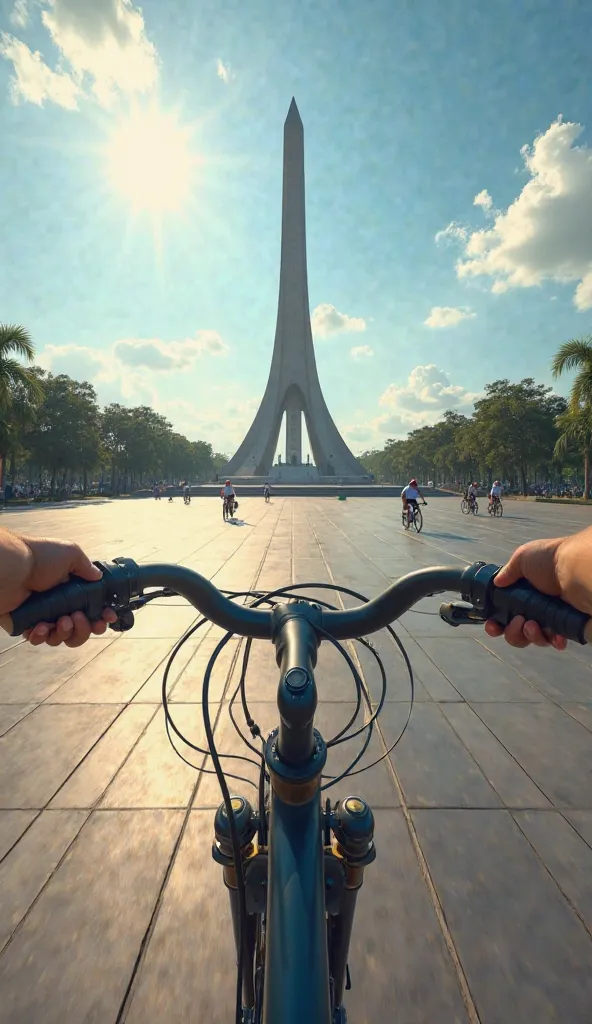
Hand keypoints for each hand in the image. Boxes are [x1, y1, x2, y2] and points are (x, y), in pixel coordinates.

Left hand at [0, 530, 116, 647]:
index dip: (100, 616)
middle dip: (84, 629)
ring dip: (65, 633)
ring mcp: (41, 615)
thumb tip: (98, 576)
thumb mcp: (69, 553)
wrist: (12, 567)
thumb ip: (86, 566)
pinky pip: (38, 639)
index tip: (107, 617)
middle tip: (78, 617)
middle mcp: (57, 604)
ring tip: (61, 620)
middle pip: (79, 629)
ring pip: (60, 637)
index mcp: (69, 589)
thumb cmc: (39, 557)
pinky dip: (42, 636)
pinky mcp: (25, 624)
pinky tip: (41, 625)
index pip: (90, 609)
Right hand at [484, 528, 591, 649]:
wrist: (577, 569)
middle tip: (518, 621)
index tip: (492, 625)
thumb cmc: (551, 560)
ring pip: (535, 638)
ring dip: (529, 636)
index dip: (497, 622)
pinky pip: (556, 642)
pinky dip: (553, 641)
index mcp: (526, 591)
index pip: (507, 612)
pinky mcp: (568, 627)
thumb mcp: (524, 557)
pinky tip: (554, 635)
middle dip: (512, 632)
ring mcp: (553, 617)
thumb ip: (508, 571)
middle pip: (518, 630)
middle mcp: (538, 605)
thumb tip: (497, 582)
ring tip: (533, 625)